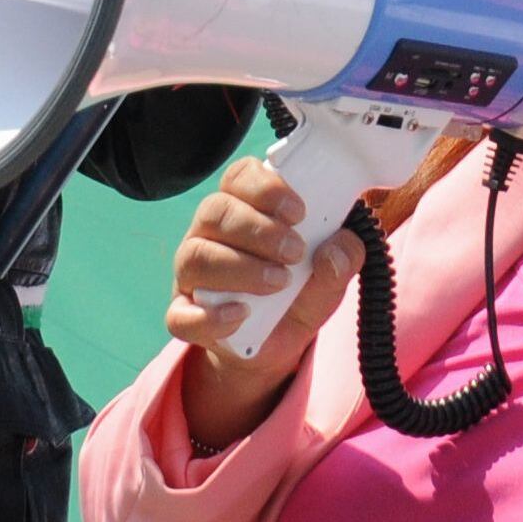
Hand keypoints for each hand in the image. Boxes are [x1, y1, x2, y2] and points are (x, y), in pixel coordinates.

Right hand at [168, 156, 364, 449]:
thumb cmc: (300, 292)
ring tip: (279, 283)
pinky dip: (210, 316)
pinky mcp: (184, 315)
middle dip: (258, 229)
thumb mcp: (331, 277)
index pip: (239, 177)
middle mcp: (210, 234)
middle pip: (215, 211)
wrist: (279, 344)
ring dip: (240, 267)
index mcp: (245, 209)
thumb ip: (342, 260)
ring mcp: (192, 275)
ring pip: (195, 256)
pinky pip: (180, 314)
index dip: (265, 187)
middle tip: (295, 251)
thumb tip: (337, 249)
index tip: (299, 212)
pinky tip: (241, 315)